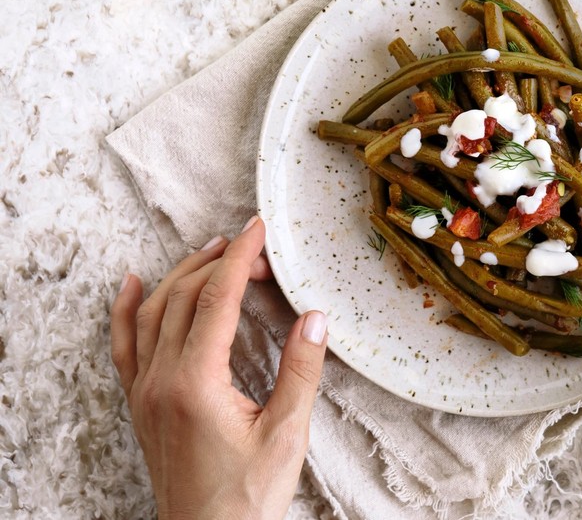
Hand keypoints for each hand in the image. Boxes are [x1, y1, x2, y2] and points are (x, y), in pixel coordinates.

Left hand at [110, 216, 328, 519]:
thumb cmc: (246, 497)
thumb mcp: (286, 435)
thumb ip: (300, 372)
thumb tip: (315, 319)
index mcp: (196, 383)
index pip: (217, 301)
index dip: (239, 259)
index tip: (256, 230)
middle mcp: (161, 381)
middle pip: (183, 298)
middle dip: (217, 263)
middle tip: (251, 248)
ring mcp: (144, 392)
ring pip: (152, 313)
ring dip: (181, 275)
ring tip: (210, 252)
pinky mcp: (140, 404)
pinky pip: (124, 345)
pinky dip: (127, 308)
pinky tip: (132, 283)